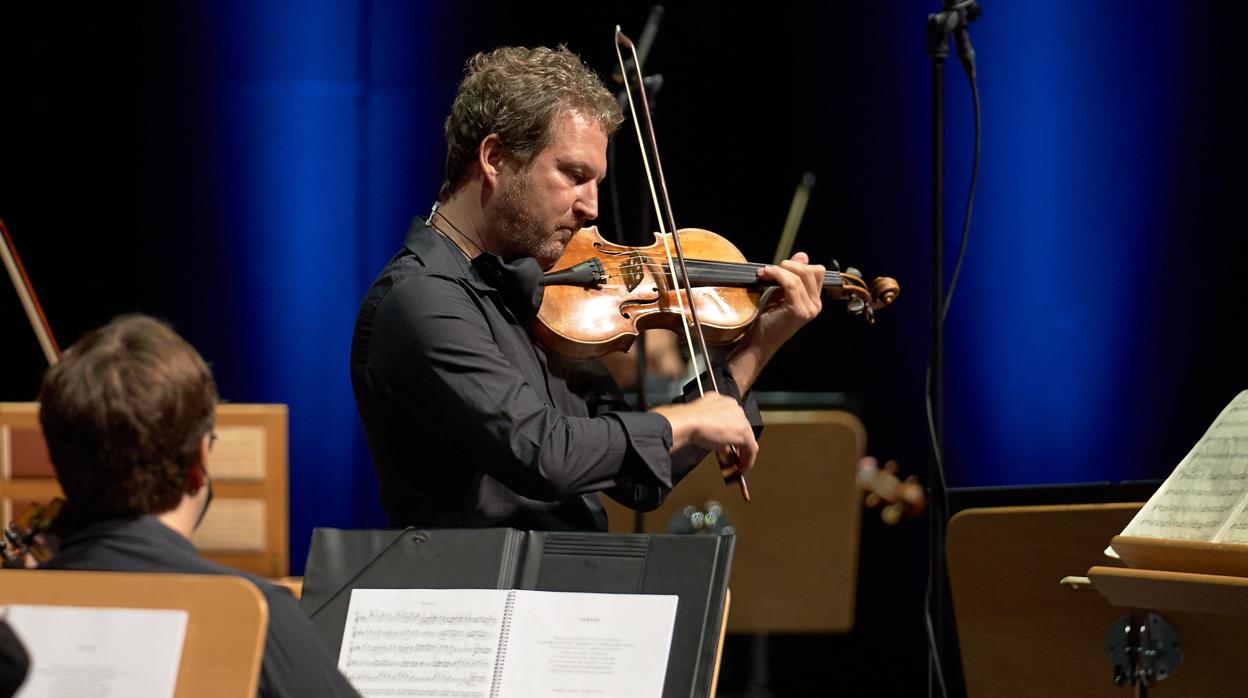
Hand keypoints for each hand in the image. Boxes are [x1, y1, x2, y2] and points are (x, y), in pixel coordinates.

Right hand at [651, 393, 757, 472]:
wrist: (689, 423)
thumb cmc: (689, 422)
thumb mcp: (704, 425)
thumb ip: (715, 432)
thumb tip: (722, 447)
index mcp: (724, 402)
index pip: (732, 420)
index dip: (731, 436)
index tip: (729, 446)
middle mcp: (734, 407)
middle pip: (741, 429)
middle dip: (737, 445)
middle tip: (733, 457)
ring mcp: (741, 419)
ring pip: (747, 438)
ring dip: (743, 454)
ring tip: (737, 465)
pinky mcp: (744, 432)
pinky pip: (751, 449)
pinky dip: (748, 460)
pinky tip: (741, 467)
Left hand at [727, 252, 824, 392]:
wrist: (760, 342)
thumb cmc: (768, 319)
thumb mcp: (781, 292)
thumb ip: (792, 275)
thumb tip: (803, 255)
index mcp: (814, 300)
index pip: (817, 272)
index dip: (799, 265)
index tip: (780, 268)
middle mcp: (816, 305)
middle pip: (812, 270)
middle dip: (790, 265)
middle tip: (771, 270)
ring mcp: (809, 309)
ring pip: (800, 275)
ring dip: (780, 269)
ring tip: (765, 272)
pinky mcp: (799, 311)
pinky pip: (791, 283)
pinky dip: (777, 274)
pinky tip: (765, 274)